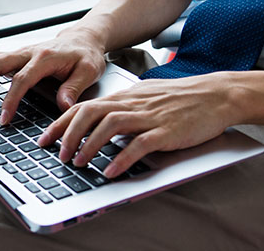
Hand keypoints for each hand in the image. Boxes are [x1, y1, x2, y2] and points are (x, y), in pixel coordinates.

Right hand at [0, 32, 106, 124]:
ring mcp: (19, 52)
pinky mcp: (15, 56)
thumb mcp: (89, 72)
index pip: (20, 79)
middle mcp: (28, 52)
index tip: (5, 118)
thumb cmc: (85, 55)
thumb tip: (63, 106)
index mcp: (45, 58)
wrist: (82, 39)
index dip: (9, 100)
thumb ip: (74, 88)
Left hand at [36, 72, 241, 177]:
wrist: (218, 94)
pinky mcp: (167, 130)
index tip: (45, 139)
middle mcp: (132, 104)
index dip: (61, 122)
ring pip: (110, 125)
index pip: (84, 106)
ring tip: (78, 163)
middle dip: (69, 134)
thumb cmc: (182, 98)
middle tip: (58, 154)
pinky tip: (110, 170)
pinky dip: (122, 157)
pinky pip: (140, 144)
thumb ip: (122, 108)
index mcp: (125, 97)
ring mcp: (149, 116)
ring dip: (90, 145)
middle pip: (90, 113)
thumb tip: (98, 123)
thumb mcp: (145, 98)